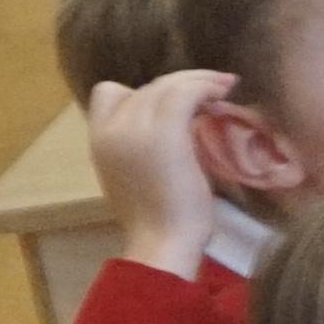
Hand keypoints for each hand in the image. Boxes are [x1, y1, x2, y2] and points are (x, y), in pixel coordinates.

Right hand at [84, 70, 235, 277]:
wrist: (162, 242)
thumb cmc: (159, 218)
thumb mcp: (135, 174)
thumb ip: (139, 145)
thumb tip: (170, 123)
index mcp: (98, 140)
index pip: (109, 92)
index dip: (144, 91)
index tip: (174, 103)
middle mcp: (111, 130)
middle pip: (146, 86)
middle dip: (181, 84)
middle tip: (214, 88)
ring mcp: (134, 130)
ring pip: (167, 85)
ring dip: (199, 81)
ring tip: (224, 87)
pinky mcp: (164, 134)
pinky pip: (186, 94)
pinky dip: (206, 87)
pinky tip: (223, 95)